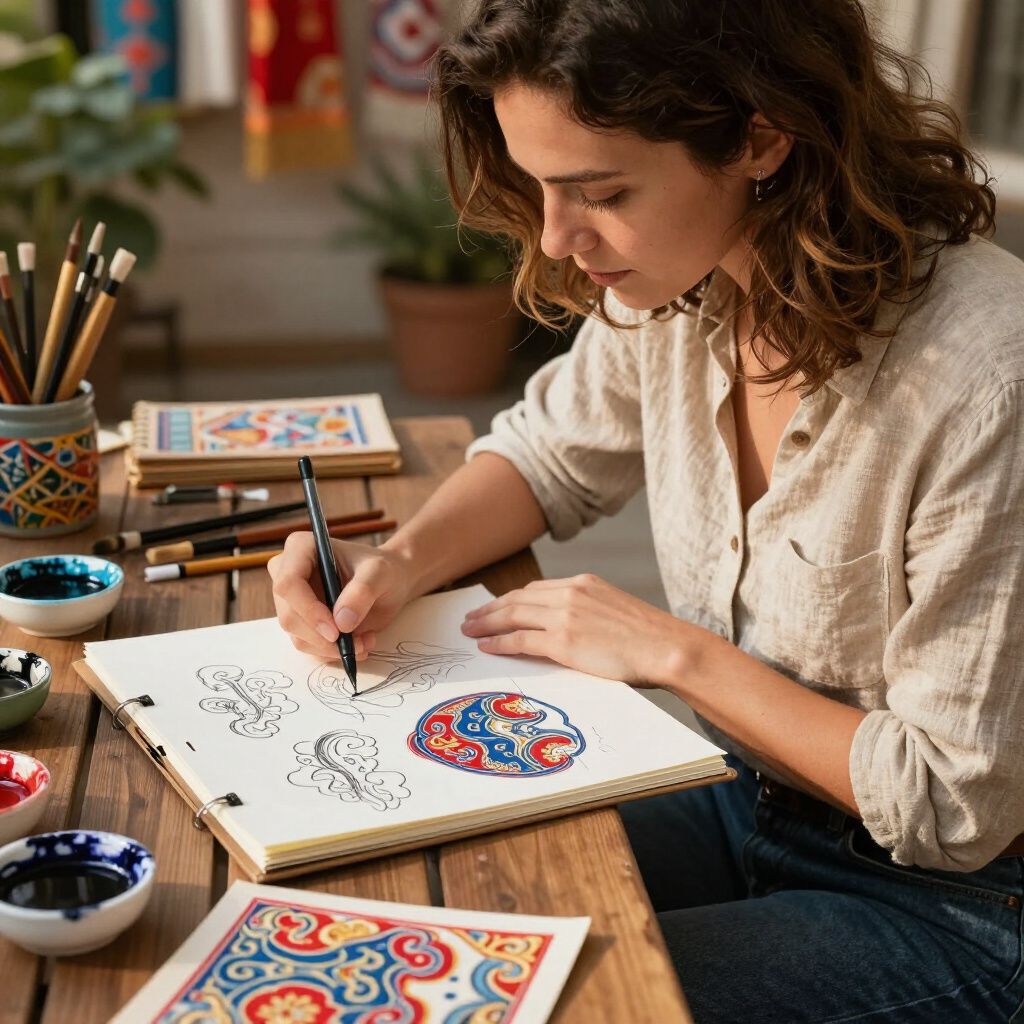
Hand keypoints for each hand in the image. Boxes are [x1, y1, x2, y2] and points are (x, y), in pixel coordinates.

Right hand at [268, 533, 414, 660]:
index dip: (308, 610)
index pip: (288, 584)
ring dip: (331, 648)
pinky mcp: (301, 622)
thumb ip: (362, 592)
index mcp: (301, 548)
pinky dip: (332, 653)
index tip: (335, 630)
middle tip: (357, 643)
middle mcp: (287, 573)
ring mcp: (292, 601)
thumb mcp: (380, 574)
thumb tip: (341, 622)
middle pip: (289, 615)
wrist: (391, 583)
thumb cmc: (384, 570)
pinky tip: (358, 643)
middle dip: (322, 637)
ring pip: (297, 636)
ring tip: (365, 642)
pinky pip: (308, 646)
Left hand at [460, 573, 698, 685]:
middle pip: (518, 598)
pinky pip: (521, 640)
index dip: (510, 599)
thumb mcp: (614, 612)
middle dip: (490, 609)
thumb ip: (587, 614)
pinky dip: (500, 643)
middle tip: (470, 618)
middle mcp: (571, 593)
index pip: (536, 589)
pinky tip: (487, 646)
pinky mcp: (564, 641)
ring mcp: (565, 616)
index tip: (495, 606)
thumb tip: (569, 630)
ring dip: (487, 623)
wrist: (667, 647)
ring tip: (469, 631)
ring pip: (513, 616)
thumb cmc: (649, 638)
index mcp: (584, 583)